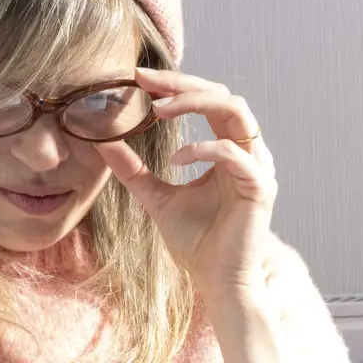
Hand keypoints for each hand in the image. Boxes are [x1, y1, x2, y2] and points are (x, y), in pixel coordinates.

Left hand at [95, 68, 278, 303]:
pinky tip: (175, 160)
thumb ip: (134, 170)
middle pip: (224, 95)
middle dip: (183, 83)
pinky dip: (202, 149)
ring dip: (196, 103)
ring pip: (237, 111)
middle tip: (145, 82)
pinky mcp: (260, 187)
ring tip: (159, 110)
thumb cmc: (196, 243)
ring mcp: (258, 167)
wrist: (217, 283)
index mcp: (229, 149)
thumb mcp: (155, 197)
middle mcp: (249, 152)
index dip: (175, 85)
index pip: (208, 100)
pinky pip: (234, 154)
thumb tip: (102, 142)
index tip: (139, 79)